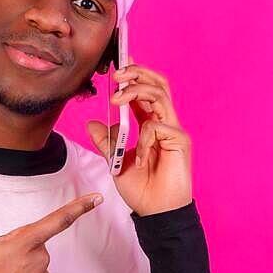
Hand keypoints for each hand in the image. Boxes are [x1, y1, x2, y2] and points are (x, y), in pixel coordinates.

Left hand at [86, 55, 192, 215]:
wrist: (156, 213)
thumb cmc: (141, 189)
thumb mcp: (114, 161)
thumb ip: (106, 141)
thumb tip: (91, 123)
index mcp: (149, 124)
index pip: (144, 90)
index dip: (134, 73)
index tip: (121, 58)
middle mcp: (163, 122)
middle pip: (157, 83)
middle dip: (137, 73)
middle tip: (116, 75)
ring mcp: (174, 130)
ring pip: (159, 94)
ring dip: (136, 90)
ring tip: (117, 97)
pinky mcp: (180, 140)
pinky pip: (157, 126)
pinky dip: (143, 137)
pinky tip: (140, 156)